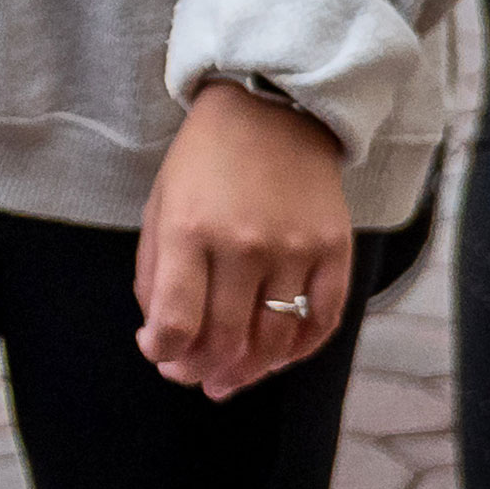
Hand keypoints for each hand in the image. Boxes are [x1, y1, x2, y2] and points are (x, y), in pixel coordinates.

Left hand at [136, 80, 353, 398]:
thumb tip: (159, 341)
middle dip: (201, 370)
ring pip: (275, 340)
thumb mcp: (161, 208)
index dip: (163, 353)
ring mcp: (295, 248)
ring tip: (228, 378)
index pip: (176, 322)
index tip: (158, 355)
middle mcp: (244, 244)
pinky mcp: (334, 250)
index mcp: (189, 231)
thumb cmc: (204, 164)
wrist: (271, 110)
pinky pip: (322, 322)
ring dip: (249, 371)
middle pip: (225, 339)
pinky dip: (298, 352)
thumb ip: (155, 276)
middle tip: (191, 378)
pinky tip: (274, 358)